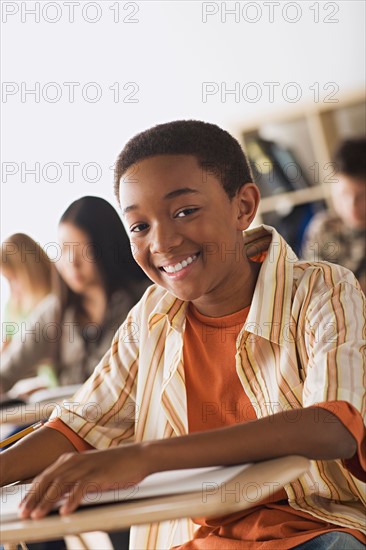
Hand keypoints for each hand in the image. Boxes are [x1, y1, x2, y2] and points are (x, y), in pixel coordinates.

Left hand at [19, 444, 148, 518]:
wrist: (139, 456)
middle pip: (48, 479)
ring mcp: (88, 466)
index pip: (45, 476)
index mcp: (71, 459)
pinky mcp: (100, 474)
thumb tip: (57, 497)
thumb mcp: (90, 471)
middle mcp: (76, 460)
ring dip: (47, 501)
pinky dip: (72, 500)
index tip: (23, 507)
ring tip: (38, 515)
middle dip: (34, 498)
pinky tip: (65, 511)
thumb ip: (73, 480)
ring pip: (61, 484)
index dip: (32, 492)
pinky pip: (82, 487)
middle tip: (24, 514)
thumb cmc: (116, 466)